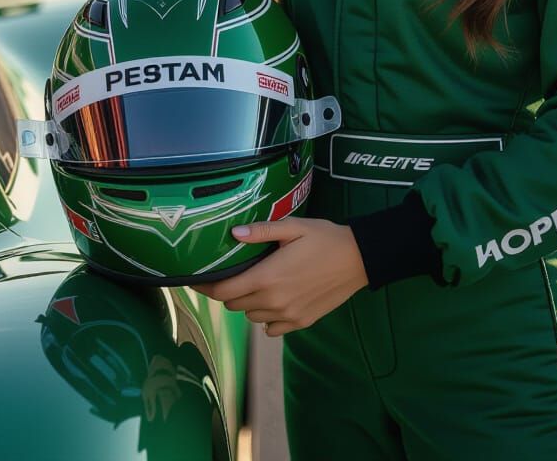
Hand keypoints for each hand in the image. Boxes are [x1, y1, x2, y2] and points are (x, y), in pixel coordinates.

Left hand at [193, 217, 367, 336]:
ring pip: (251, 317)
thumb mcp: (293, 227)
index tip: (197, 279)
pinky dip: (266, 317)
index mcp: (268, 277)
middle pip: (235, 305)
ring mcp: (288, 315)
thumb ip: (261, 232)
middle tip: (233, 274)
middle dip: (228, 291)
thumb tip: (233, 234)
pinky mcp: (301, 322)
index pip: (224, 292)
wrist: (358, 259)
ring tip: (256, 284)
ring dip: (248, 303)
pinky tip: (274, 300)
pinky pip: (271, 328)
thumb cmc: (324, 238)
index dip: (206, 287)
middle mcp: (274, 301)